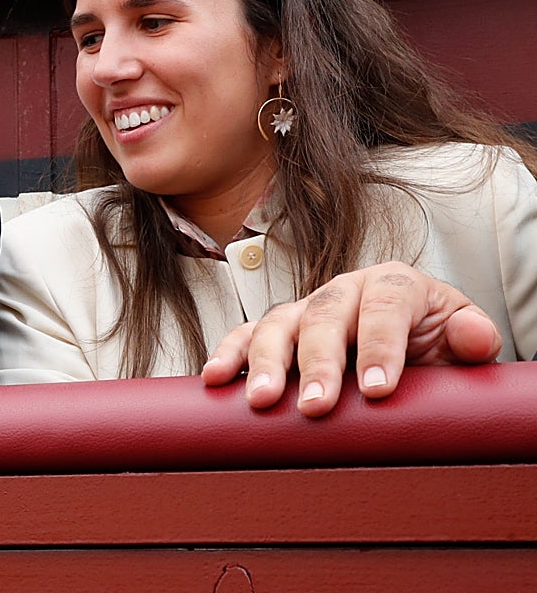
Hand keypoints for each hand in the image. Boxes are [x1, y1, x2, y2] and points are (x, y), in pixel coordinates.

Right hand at [202, 262, 502, 416]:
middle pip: (325, 315)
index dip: (381, 346)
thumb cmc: (431, 344)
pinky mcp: (278, 330)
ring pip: (279, 323)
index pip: (385, 304)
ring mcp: (306, 309)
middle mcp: (344, 289)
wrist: (407, 346)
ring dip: (266, 361)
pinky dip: (229, 353)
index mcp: (392, 284)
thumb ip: (471, 336)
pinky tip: (217, 378)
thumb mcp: (460, 339)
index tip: (378, 390)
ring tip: (261, 399)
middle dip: (318, 363)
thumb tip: (472, 335)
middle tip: (316, 405)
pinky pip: (245, 335)